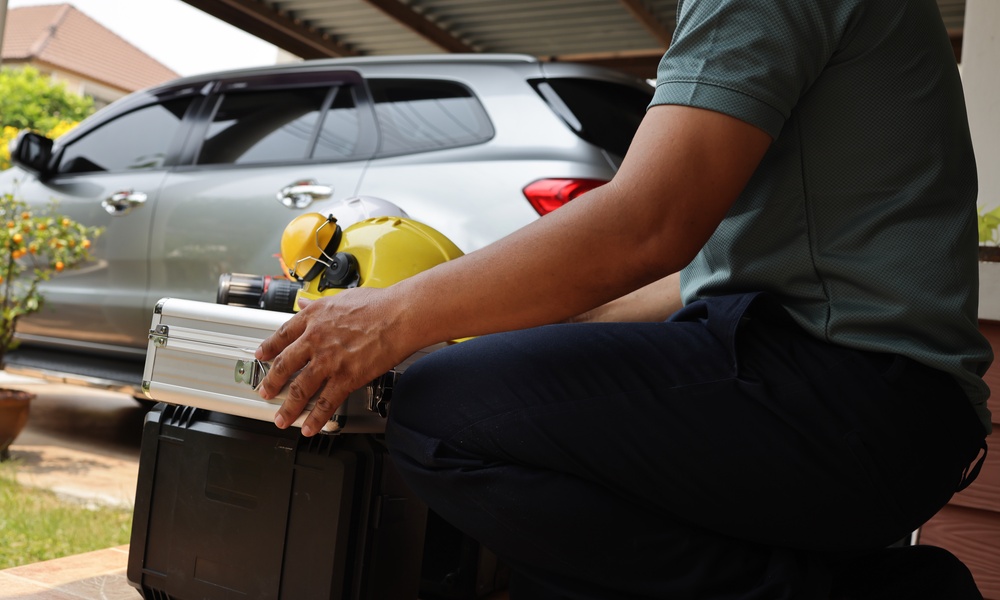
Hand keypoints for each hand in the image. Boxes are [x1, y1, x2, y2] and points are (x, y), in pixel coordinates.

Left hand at [255, 287, 407, 435]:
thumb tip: (304, 301)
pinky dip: (316, 418)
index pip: (282, 335)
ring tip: (282, 418)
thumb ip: (319, 304)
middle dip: (271, 382)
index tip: (262, 355)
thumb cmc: (378, 304)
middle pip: (284, 365)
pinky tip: (310, 427)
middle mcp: (315, 340)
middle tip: (265, 392)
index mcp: (313, 318)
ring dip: (288, 407)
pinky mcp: (346, 378)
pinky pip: (326, 403)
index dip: (269, 348)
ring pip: (300, 389)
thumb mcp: (341, 297)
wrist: (399, 316)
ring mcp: (329, 361)